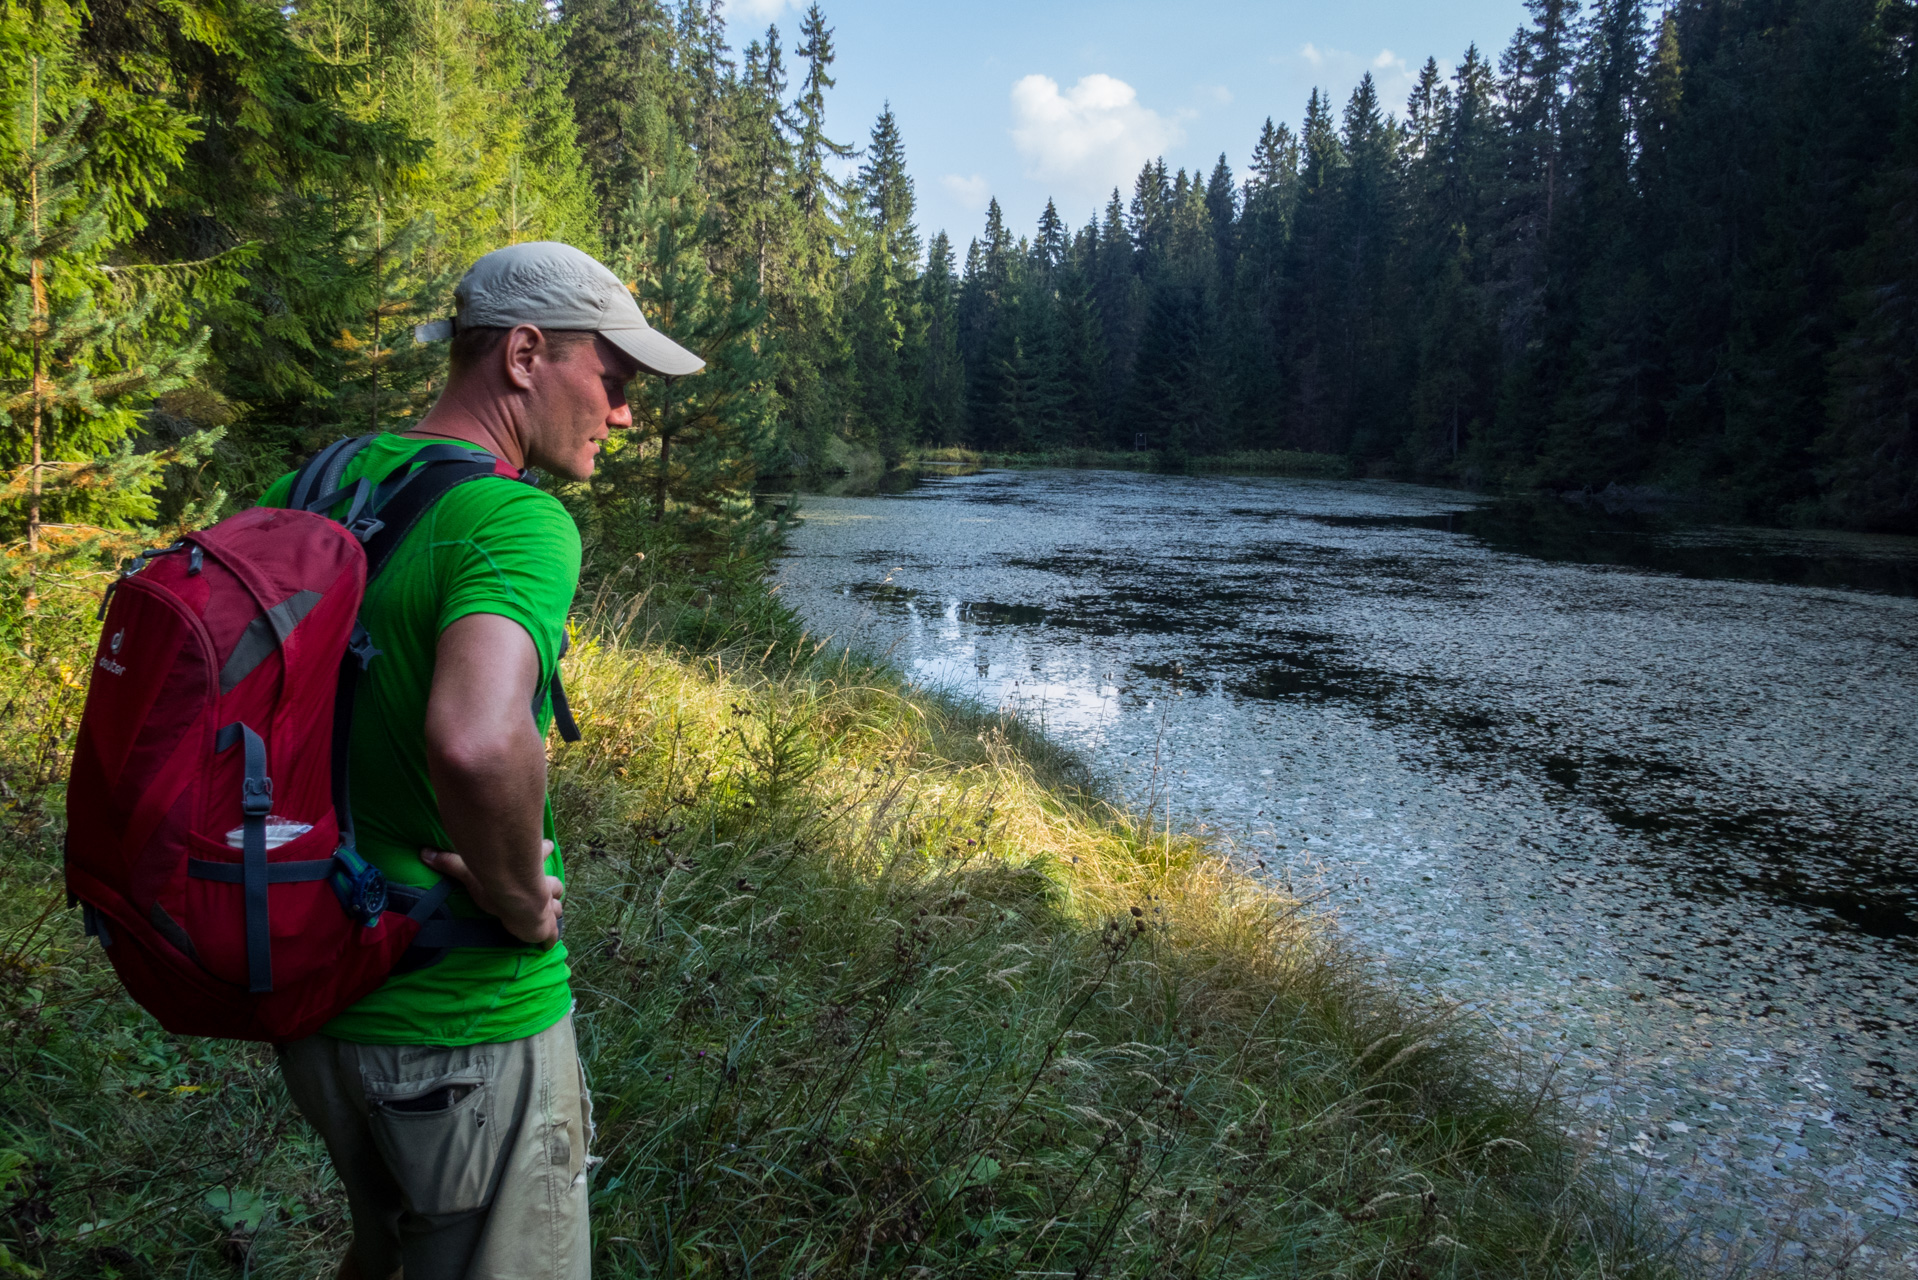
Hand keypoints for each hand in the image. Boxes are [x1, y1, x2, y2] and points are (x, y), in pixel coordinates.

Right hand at [420, 841, 563, 946]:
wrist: (519, 899)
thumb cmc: (497, 881)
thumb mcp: (470, 870)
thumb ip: (449, 861)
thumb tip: (422, 852)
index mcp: (529, 870)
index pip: (540, 856)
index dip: (543, 853)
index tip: (545, 847)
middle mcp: (540, 887)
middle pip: (554, 885)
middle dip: (552, 886)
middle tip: (549, 889)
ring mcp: (545, 908)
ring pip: (557, 905)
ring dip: (554, 908)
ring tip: (552, 912)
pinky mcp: (546, 928)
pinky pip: (551, 935)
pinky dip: (550, 939)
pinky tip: (548, 944)